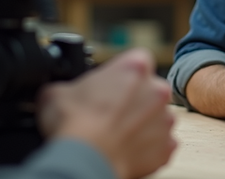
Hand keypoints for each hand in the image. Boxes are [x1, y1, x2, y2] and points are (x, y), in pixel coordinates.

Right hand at [36, 48, 176, 178]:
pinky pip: (159, 145)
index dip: (122, 74)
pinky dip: (147, 149)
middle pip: (150, 90)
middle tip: (111, 113)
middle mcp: (157, 90)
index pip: (136, 61)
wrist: (83, 161)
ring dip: (142, 124)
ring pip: (157, 118)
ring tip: (116, 135)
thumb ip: (72, 86)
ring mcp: (165, 120)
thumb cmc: (73, 123)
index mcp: (136, 66)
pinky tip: (125, 151)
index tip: (111, 86)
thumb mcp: (58, 91)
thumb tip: (65, 93)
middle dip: (135, 100)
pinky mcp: (166, 148)